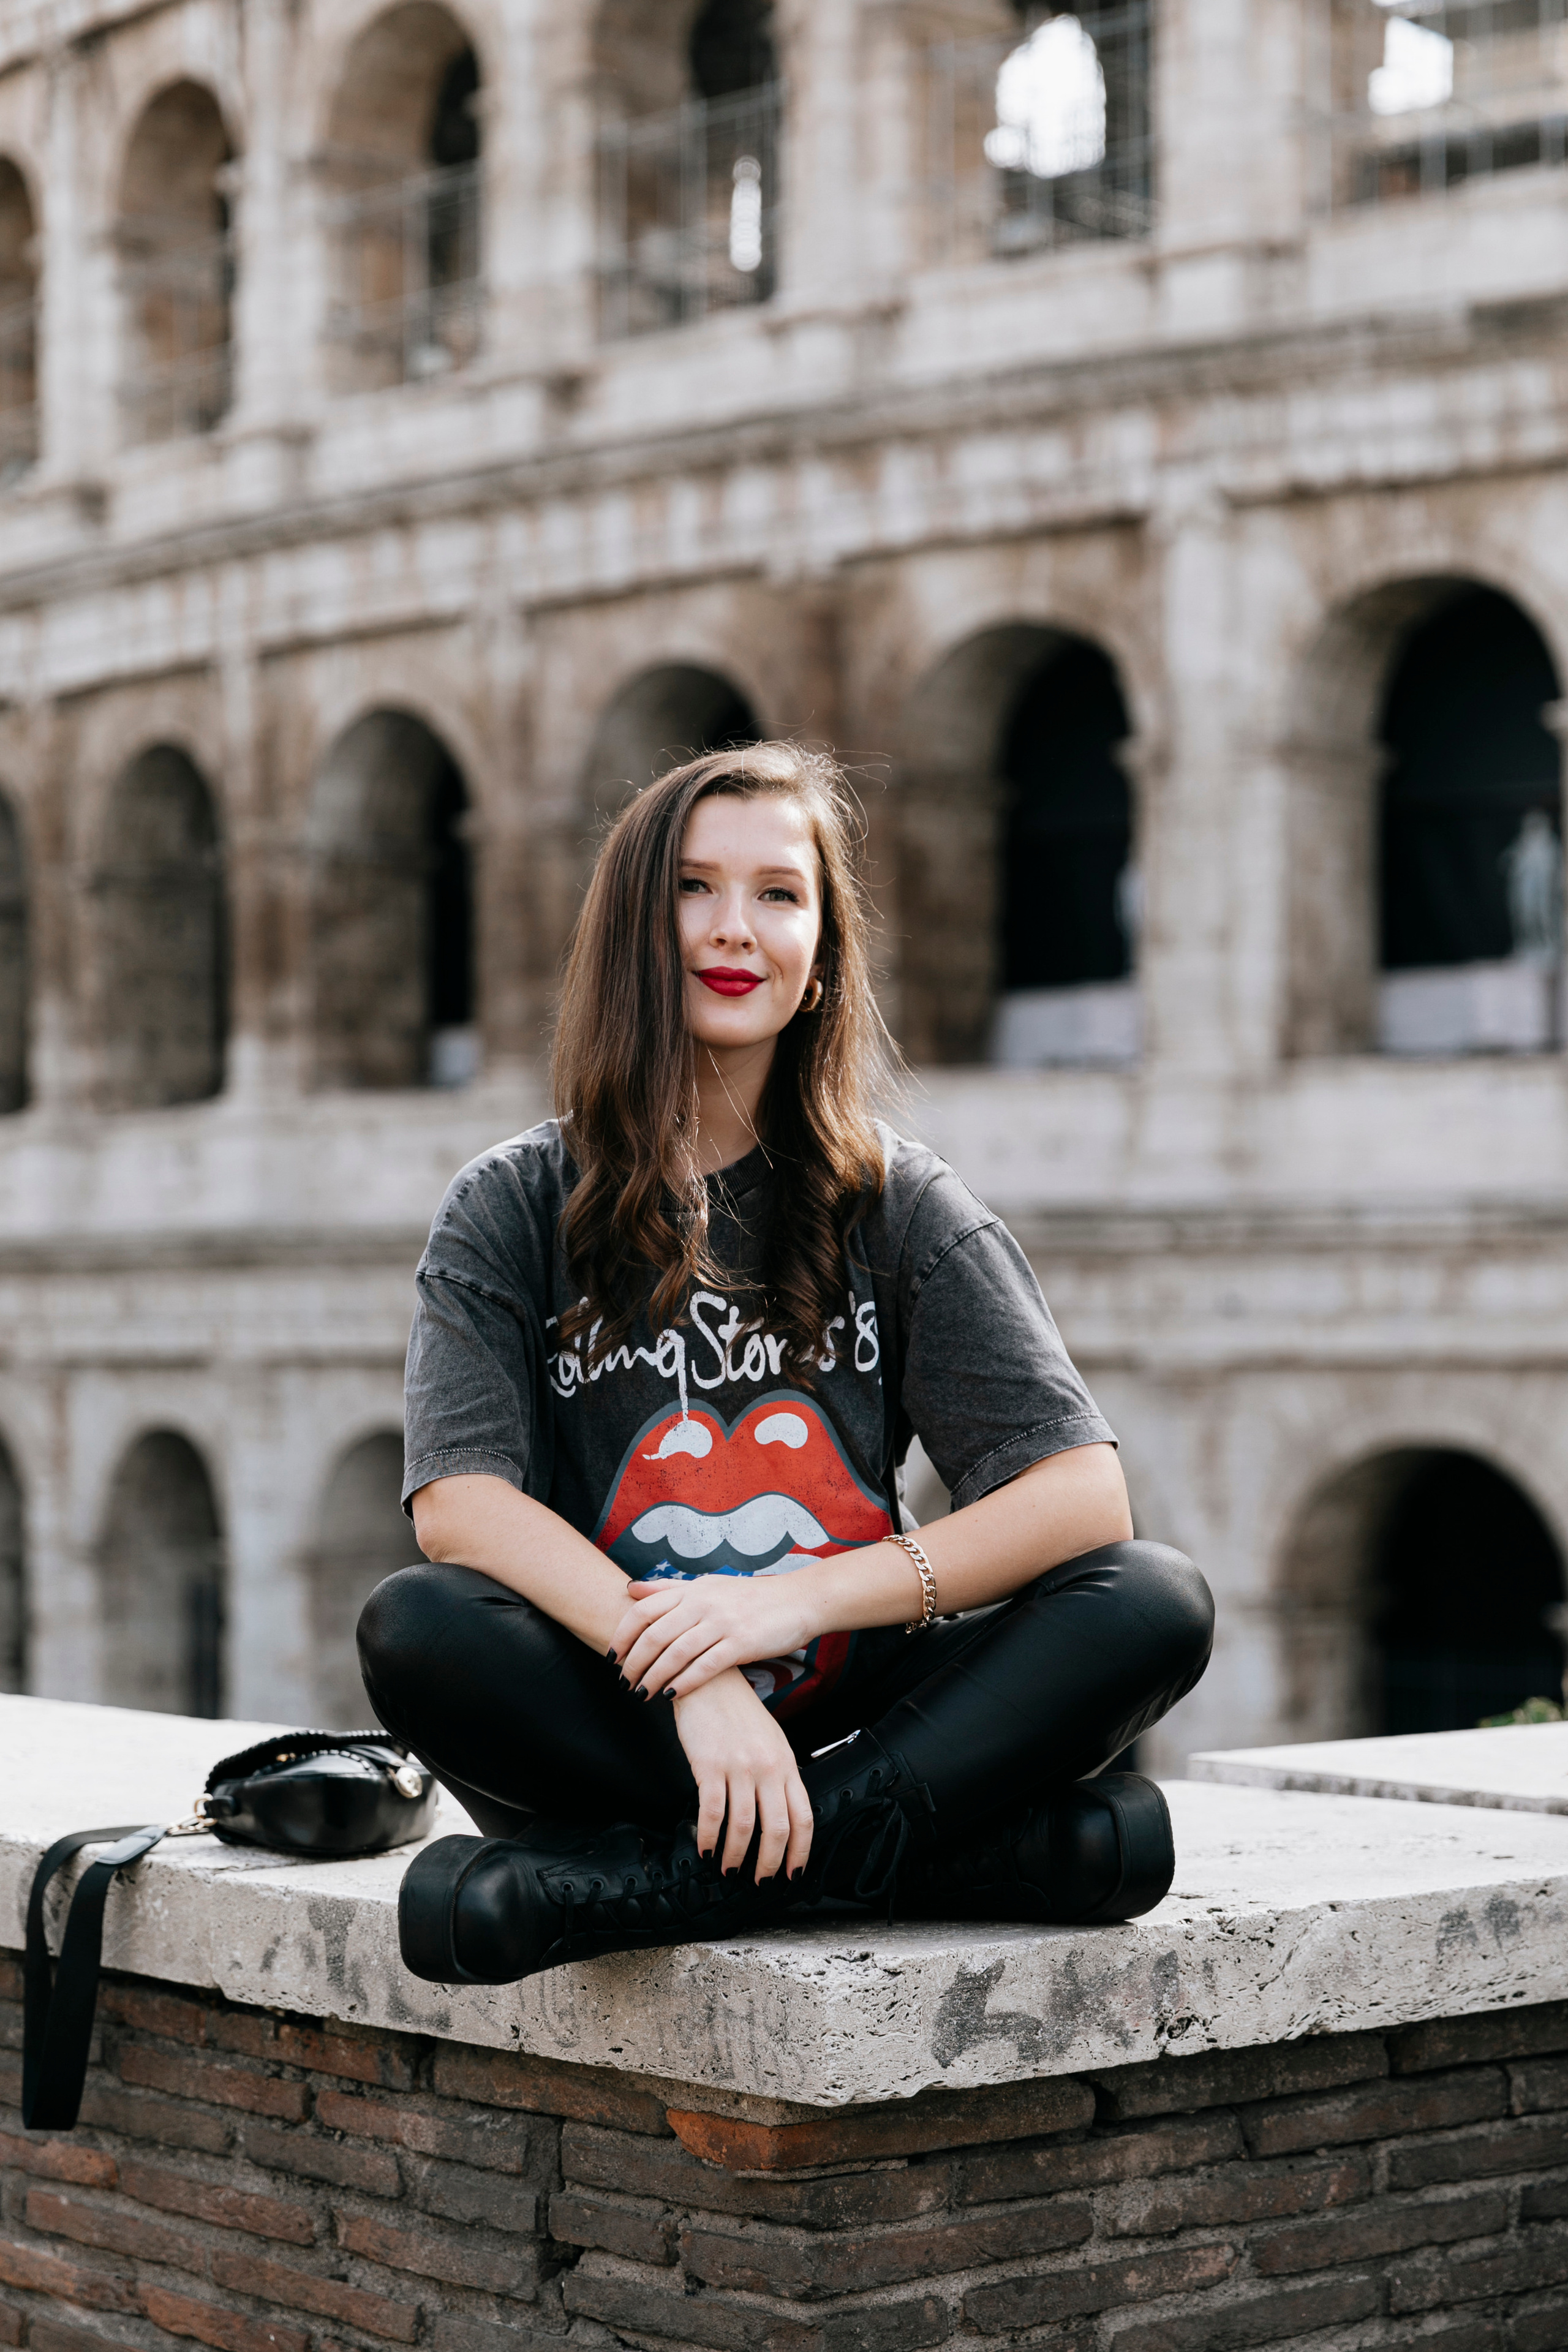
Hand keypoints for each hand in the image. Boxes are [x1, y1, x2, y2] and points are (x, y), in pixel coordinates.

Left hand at [611, 1570, 819, 1699]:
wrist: (798, 1600)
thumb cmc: (751, 1597)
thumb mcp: (708, 1585)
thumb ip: (669, 1589)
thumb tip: (630, 1589)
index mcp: (693, 1589)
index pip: (643, 1609)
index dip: (622, 1634)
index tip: (611, 1656)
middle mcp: (703, 1602)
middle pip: (655, 1634)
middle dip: (634, 1662)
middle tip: (624, 1683)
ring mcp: (722, 1622)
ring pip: (676, 1652)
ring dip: (654, 1677)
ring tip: (642, 1694)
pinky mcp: (741, 1642)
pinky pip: (705, 1665)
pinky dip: (685, 1682)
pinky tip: (672, 1696)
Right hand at [670, 1669, 812, 1881]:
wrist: (708, 1679)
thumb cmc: (738, 1713)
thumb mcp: (770, 1741)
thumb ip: (778, 1774)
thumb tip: (779, 1813)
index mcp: (786, 1763)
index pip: (803, 1817)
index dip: (800, 1851)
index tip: (793, 1873)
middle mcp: (768, 1768)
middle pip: (778, 1828)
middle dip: (769, 1862)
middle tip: (759, 1881)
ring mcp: (740, 1766)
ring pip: (744, 1826)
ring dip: (736, 1855)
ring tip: (729, 1869)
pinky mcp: (710, 1765)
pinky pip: (711, 1811)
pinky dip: (708, 1836)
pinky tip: (704, 1848)